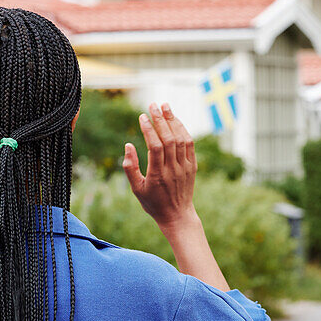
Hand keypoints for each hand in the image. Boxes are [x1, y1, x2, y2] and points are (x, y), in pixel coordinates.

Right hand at [123, 102, 196, 233]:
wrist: (178, 216)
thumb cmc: (154, 203)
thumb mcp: (137, 189)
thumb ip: (130, 168)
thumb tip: (128, 145)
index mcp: (157, 175)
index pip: (154, 146)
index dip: (149, 129)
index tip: (142, 116)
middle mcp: (173, 169)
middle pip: (168, 139)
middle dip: (160, 119)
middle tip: (152, 104)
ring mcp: (184, 167)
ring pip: (181, 139)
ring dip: (173, 120)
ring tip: (165, 105)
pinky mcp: (192, 166)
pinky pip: (190, 144)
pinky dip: (183, 130)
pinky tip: (175, 120)